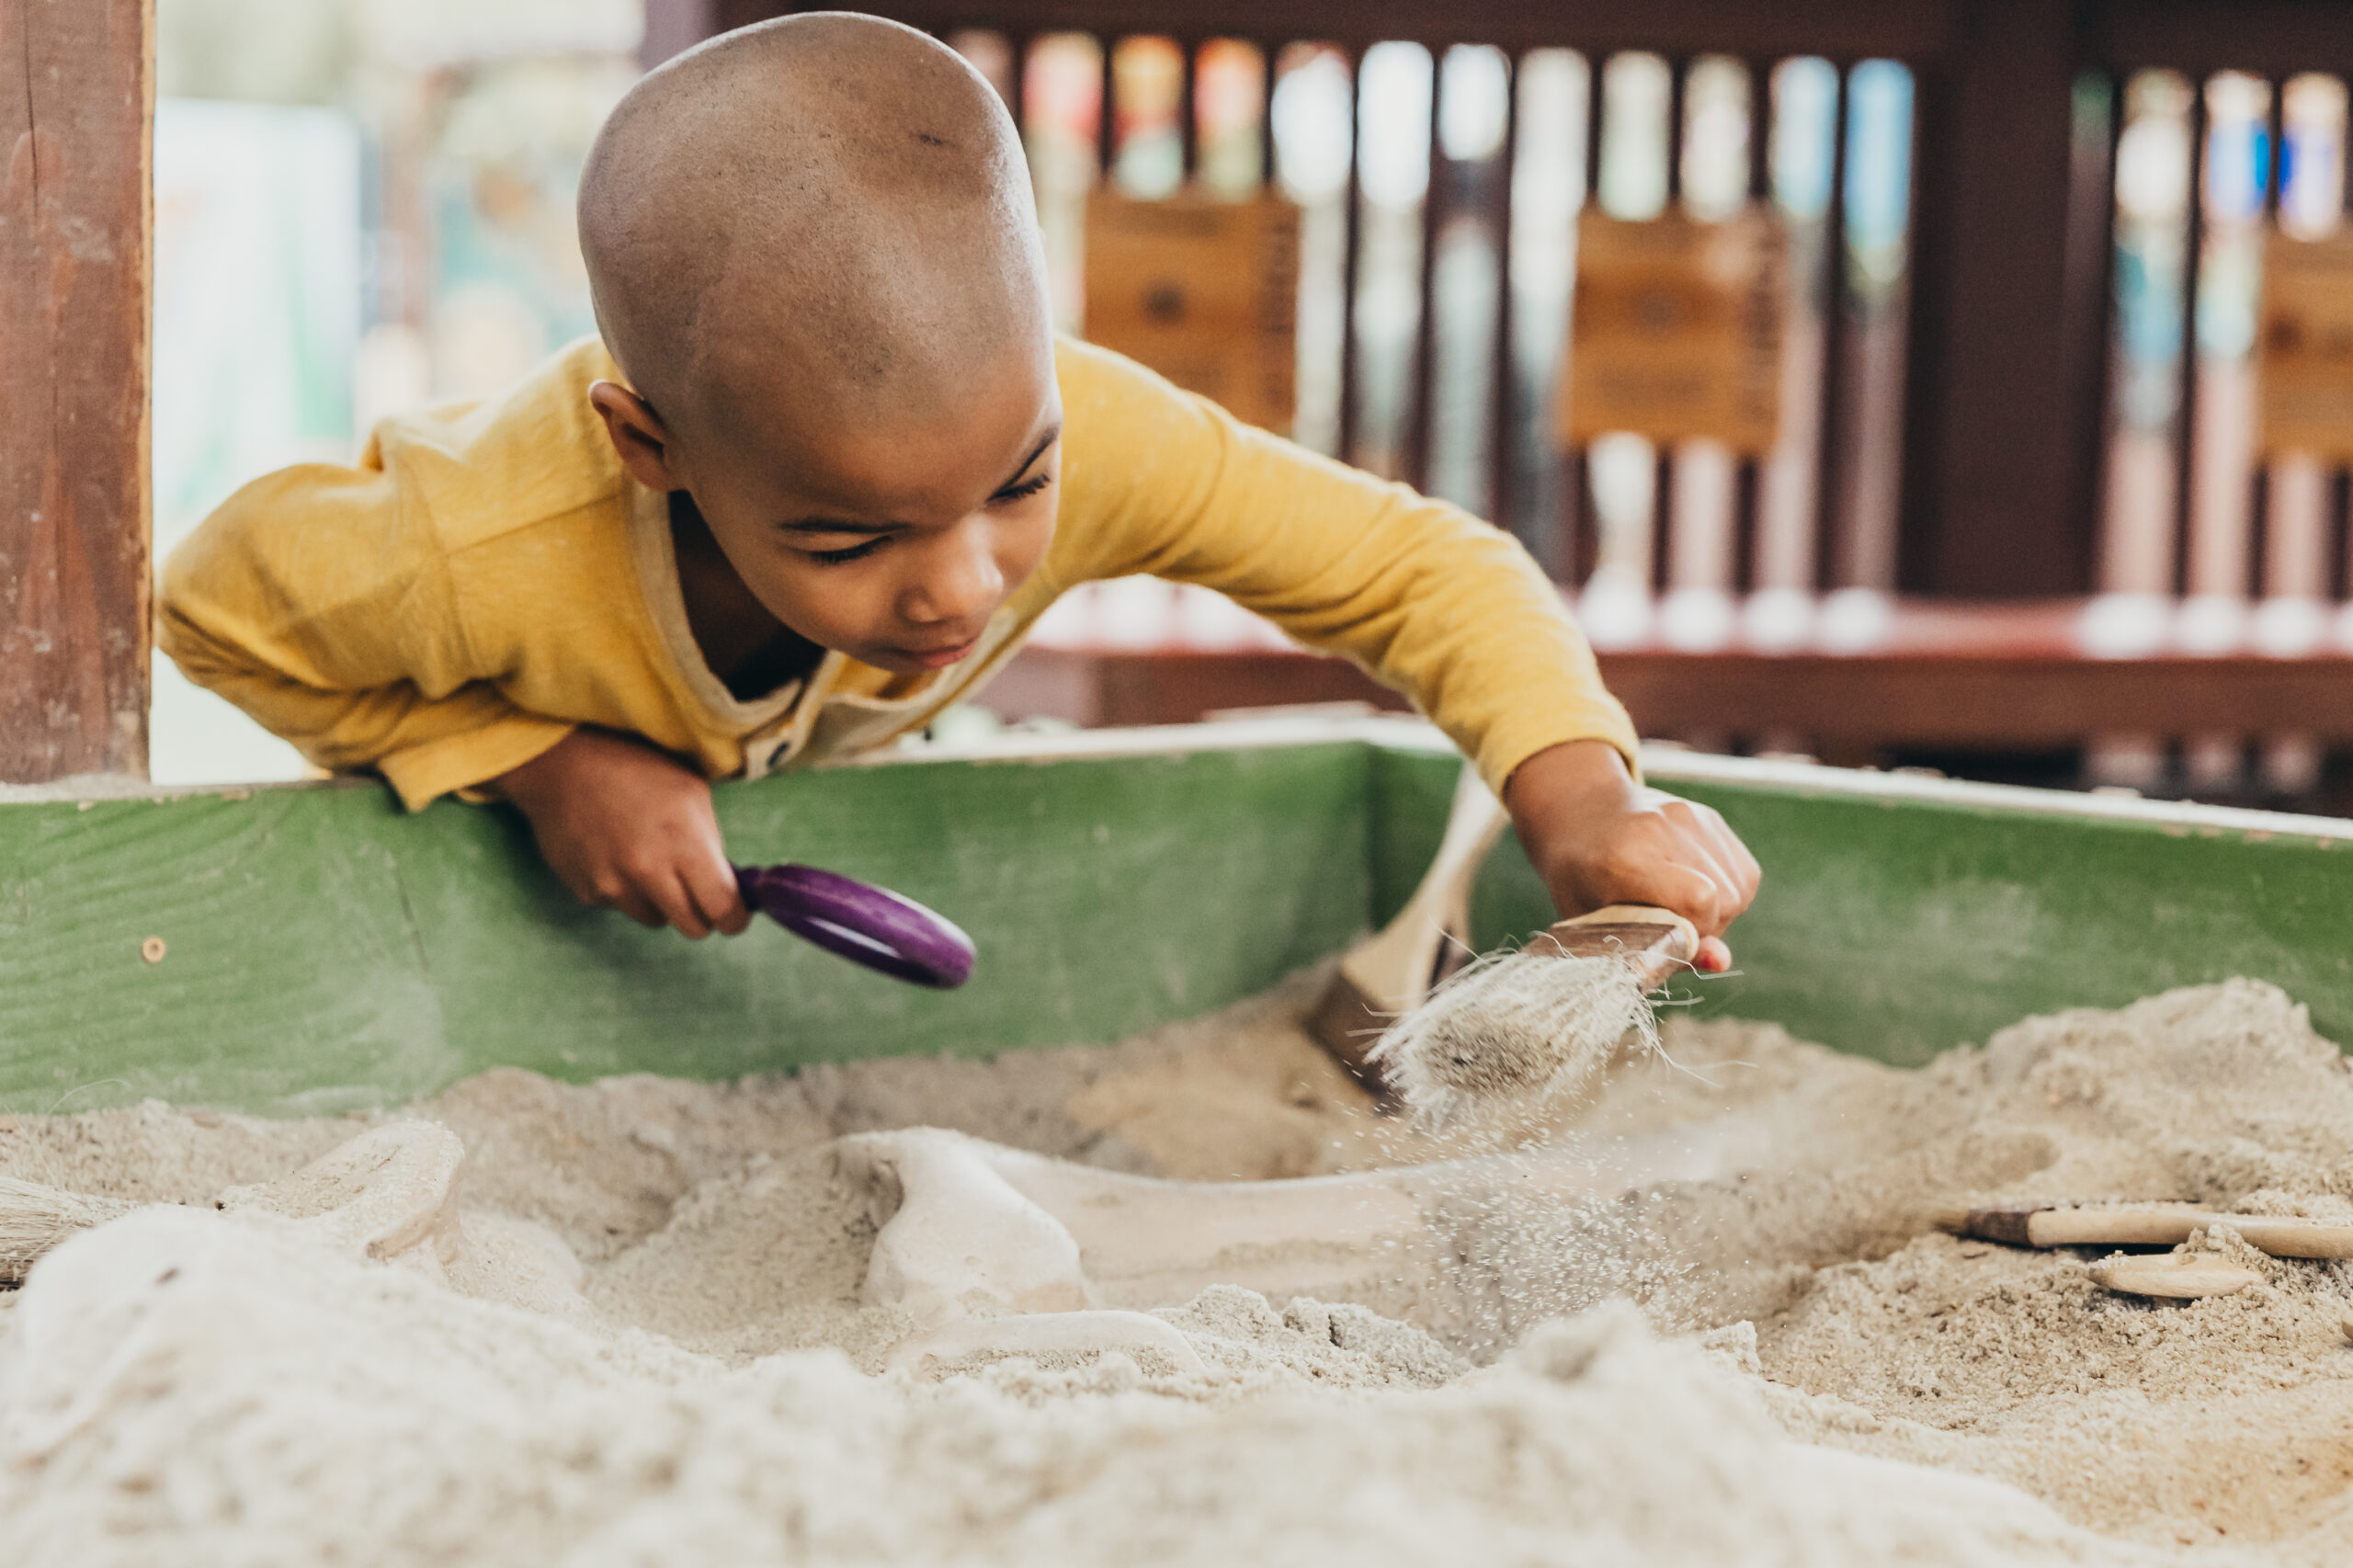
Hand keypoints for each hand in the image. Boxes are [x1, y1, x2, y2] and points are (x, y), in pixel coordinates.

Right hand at [495, 728, 750, 937]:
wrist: (563, 765)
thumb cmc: (637, 770)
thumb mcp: (692, 793)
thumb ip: (711, 844)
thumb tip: (725, 883)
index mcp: (685, 843)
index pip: (722, 907)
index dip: (734, 917)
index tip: (735, 915)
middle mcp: (649, 871)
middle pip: (693, 927)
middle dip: (702, 914)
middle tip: (698, 894)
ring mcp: (613, 885)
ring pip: (656, 919)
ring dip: (660, 902)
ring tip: (647, 860)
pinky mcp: (586, 892)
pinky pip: (620, 906)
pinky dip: (625, 891)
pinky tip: (614, 855)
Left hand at [1501, 739, 1760, 971]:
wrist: (1577, 814)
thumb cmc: (1581, 880)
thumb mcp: (1599, 924)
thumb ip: (1658, 950)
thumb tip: (1722, 961)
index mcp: (1625, 857)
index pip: (1698, 899)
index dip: (1692, 932)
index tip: (1663, 939)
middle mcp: (1663, 827)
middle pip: (1725, 900)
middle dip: (1705, 927)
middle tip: (1663, 922)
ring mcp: (1691, 816)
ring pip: (1740, 890)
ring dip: (1717, 912)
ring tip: (1673, 904)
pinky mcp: (1709, 817)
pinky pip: (1743, 873)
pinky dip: (1727, 892)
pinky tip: (1691, 885)